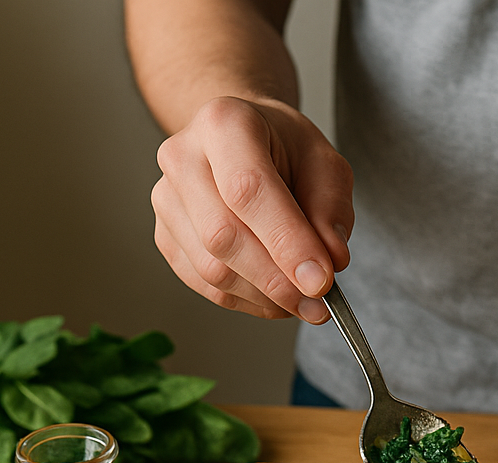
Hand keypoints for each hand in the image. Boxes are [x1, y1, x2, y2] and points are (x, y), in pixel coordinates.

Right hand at [151, 95, 353, 322]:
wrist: (243, 145)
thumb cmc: (284, 151)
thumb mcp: (325, 165)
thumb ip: (331, 211)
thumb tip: (331, 261)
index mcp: (224, 125)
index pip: (249, 191)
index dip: (286, 243)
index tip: (320, 281)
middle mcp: (183, 158)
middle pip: (223, 236)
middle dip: (278, 281)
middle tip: (318, 303)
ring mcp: (167, 199)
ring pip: (212, 270)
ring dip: (265, 298)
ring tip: (303, 301)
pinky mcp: (166, 236)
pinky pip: (205, 285)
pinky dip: (247, 302)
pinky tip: (275, 298)